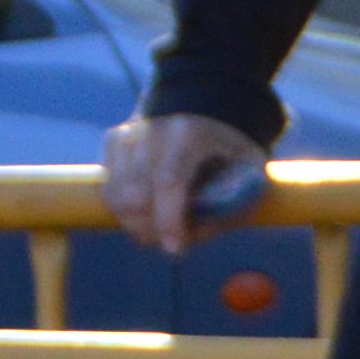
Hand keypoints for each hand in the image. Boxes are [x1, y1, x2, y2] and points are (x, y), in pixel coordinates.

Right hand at [99, 111, 267, 255]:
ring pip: (116, 196)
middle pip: (135, 194)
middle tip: (174, 240)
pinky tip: (150, 207)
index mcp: (192, 134)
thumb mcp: (250, 175)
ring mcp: (129, 135)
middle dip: (152, 229)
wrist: (208, 109)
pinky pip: (109, 189)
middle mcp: (153, 131)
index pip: (169, 181)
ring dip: (136, 223)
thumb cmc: (233, 150)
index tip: (176, 249)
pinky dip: (125, 208)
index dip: (168, 220)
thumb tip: (192, 235)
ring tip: (163, 225)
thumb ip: (231, 205)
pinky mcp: (114, 141)